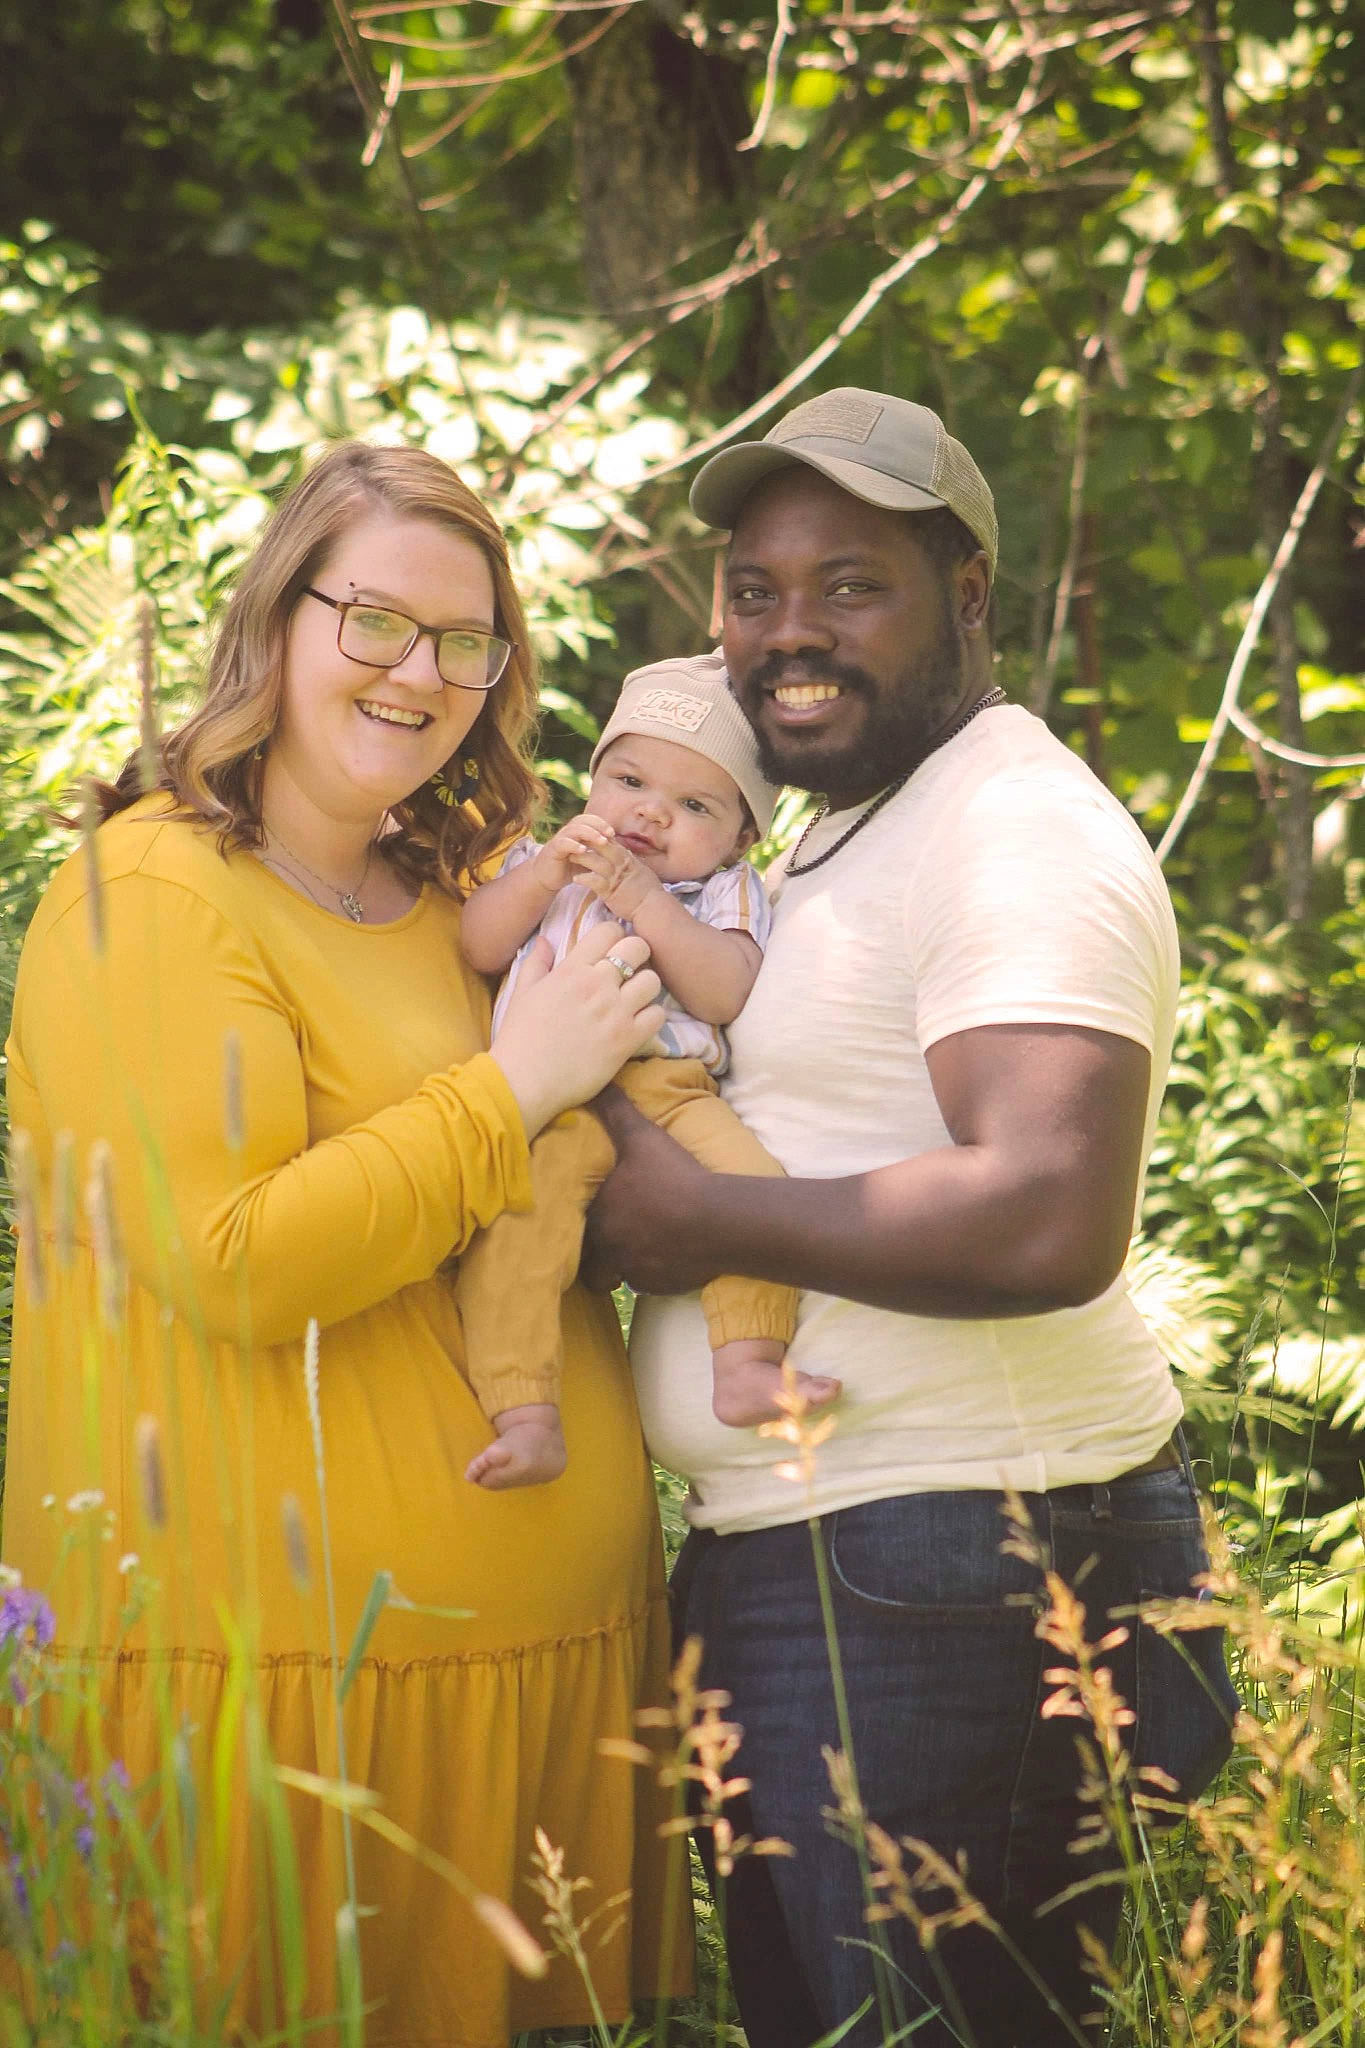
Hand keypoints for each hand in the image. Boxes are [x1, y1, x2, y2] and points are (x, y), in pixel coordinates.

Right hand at [489, 924, 663, 1138]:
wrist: (523, 1082)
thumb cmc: (518, 1038)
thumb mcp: (522, 993)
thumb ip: (537, 962)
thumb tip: (545, 939)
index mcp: (572, 970)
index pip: (609, 931)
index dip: (615, 936)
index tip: (611, 950)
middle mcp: (597, 985)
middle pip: (638, 948)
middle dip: (637, 954)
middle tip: (629, 971)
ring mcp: (615, 1012)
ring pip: (652, 980)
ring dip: (646, 987)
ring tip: (635, 999)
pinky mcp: (627, 1040)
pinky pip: (657, 1016)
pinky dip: (651, 1018)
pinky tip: (638, 1024)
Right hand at [532, 813, 615, 893]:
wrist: (548, 877)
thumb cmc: (570, 867)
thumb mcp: (588, 858)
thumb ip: (599, 851)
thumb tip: (621, 850)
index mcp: (576, 831)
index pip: (589, 819)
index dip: (601, 823)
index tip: (613, 833)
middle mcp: (567, 832)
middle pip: (582, 820)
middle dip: (597, 825)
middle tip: (610, 834)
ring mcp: (559, 840)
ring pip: (573, 829)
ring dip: (589, 833)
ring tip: (601, 841)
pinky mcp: (552, 850)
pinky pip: (562, 843)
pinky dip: (573, 845)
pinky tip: (583, 850)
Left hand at [569, 840, 661, 922]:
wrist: (652, 908)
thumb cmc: (649, 891)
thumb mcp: (641, 870)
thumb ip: (631, 861)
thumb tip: (626, 853)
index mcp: (629, 860)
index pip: (612, 843)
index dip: (599, 837)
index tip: (588, 834)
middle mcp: (621, 866)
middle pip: (601, 848)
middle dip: (587, 843)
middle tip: (574, 841)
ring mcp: (615, 878)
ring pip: (595, 862)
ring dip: (581, 858)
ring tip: (569, 857)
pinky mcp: (610, 892)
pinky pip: (594, 882)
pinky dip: (584, 879)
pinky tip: (575, 878)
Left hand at [581, 1087, 720, 1294]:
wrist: (714, 1220)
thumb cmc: (672, 1177)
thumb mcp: (642, 1138)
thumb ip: (616, 1112)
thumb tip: (598, 1083)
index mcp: (597, 1214)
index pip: (569, 1227)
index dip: (573, 1225)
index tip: (581, 1220)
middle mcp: (608, 1248)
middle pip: (587, 1260)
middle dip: (593, 1254)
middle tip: (604, 1242)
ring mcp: (632, 1271)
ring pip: (613, 1278)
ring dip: (619, 1268)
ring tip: (632, 1254)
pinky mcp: (658, 1286)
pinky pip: (645, 1286)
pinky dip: (651, 1275)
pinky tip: (665, 1259)